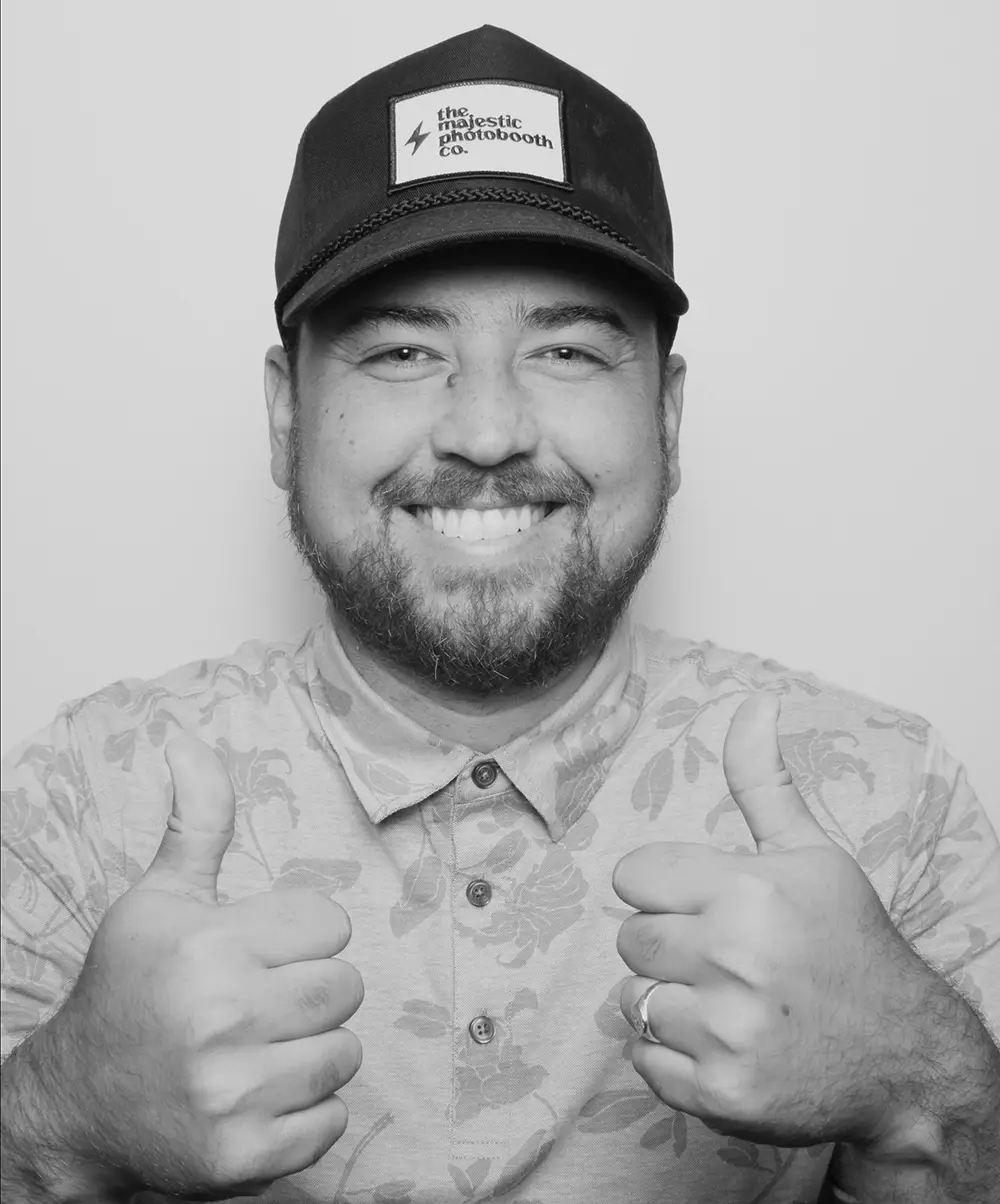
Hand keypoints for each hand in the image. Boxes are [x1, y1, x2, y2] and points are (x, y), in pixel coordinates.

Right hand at [42, 734, 362, 1198]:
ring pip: (343, 1053)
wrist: (77, 1106)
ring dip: (309, 1052)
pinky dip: (302, 1113)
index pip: (332, 923)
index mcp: (210, 945)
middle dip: (310, 991)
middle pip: (344, 987)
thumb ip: (196, 823)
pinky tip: (255, 1097)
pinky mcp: (243, 1157)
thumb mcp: (159, 898)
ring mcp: (234, 1093)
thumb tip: (191, 743)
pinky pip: (330, 1121)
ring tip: (256, 1048)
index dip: (300, 935)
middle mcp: (223, 1017)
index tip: (262, 950)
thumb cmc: (128, 990)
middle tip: (259, 1002)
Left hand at [613, 692, 934, 1147]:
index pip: (632, 877)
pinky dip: (672, 1058)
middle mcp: (734, 958)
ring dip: (670, 1002)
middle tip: (723, 957)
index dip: (664, 890)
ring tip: (728, 1002)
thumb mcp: (812, 852)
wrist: (906, 1058)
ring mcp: (727, 1032)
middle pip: (630, 938)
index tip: (703, 905)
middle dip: (668, 945)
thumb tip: (753, 702)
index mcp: (749, 889)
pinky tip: (725, 1044)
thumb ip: (763, 779)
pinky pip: (643, 1061)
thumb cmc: (849, 946)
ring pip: (633, 999)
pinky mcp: (720, 1095)